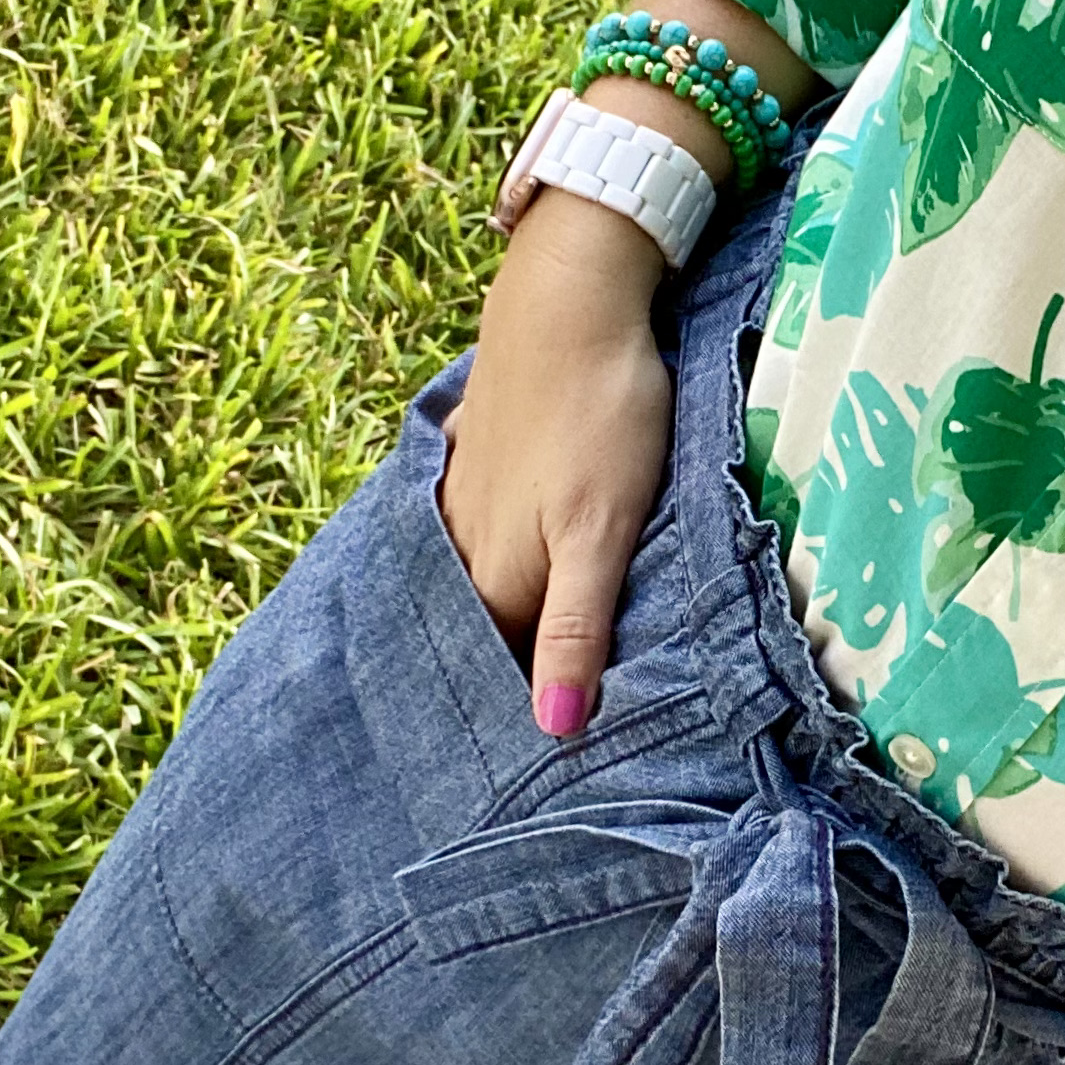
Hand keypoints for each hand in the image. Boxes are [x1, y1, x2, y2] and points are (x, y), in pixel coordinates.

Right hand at [439, 189, 671, 736]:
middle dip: (516, 676)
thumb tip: (551, 732)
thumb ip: (576, 630)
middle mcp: (462, 549)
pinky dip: (506, 556)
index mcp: (493, 579)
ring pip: (485, 582)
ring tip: (541, 659)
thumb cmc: (602, 417)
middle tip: (553, 725)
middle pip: (489, 633)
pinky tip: (524, 562)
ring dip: (510, 618)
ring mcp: (463, 499)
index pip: (505, 677)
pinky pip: (486, 529)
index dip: (531, 714)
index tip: (558, 765)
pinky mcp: (477, 458)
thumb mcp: (602, 533)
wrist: (569, 299)